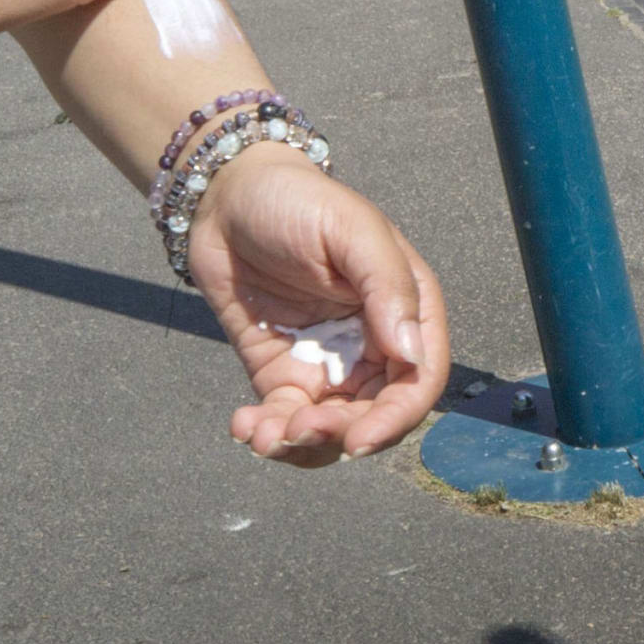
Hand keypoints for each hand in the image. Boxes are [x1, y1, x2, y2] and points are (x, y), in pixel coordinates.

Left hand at [183, 141, 450, 464]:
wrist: (225, 198)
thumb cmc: (298, 201)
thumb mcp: (352, 231)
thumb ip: (388, 287)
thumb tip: (411, 353)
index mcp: (406, 310)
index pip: (418, 381)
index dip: (395, 419)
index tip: (357, 440)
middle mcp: (374, 345)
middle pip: (375, 416)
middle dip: (339, 435)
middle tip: (296, 429)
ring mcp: (328, 364)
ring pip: (331, 430)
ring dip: (301, 446)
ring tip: (263, 433)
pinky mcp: (282, 374)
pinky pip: (284, 420)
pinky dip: (268, 435)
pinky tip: (244, 425)